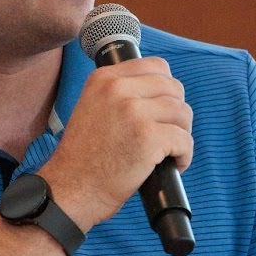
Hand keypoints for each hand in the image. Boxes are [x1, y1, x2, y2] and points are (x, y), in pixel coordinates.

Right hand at [41, 58, 192, 229]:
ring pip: (182, 112)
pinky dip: (184, 155)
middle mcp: (118, 89)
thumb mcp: (93, 107)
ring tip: (169, 151)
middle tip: (168, 134)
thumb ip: (121, 93)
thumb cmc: (85, 156)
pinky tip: (174, 164)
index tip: (162, 110)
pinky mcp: (148, 137)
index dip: (167, 90)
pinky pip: (184, 140)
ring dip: (182, 134)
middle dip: (177, 113)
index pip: (157, 66)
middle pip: (174, 88)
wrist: (71, 189)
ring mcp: (134, 112)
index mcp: (104, 78)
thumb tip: (161, 90)